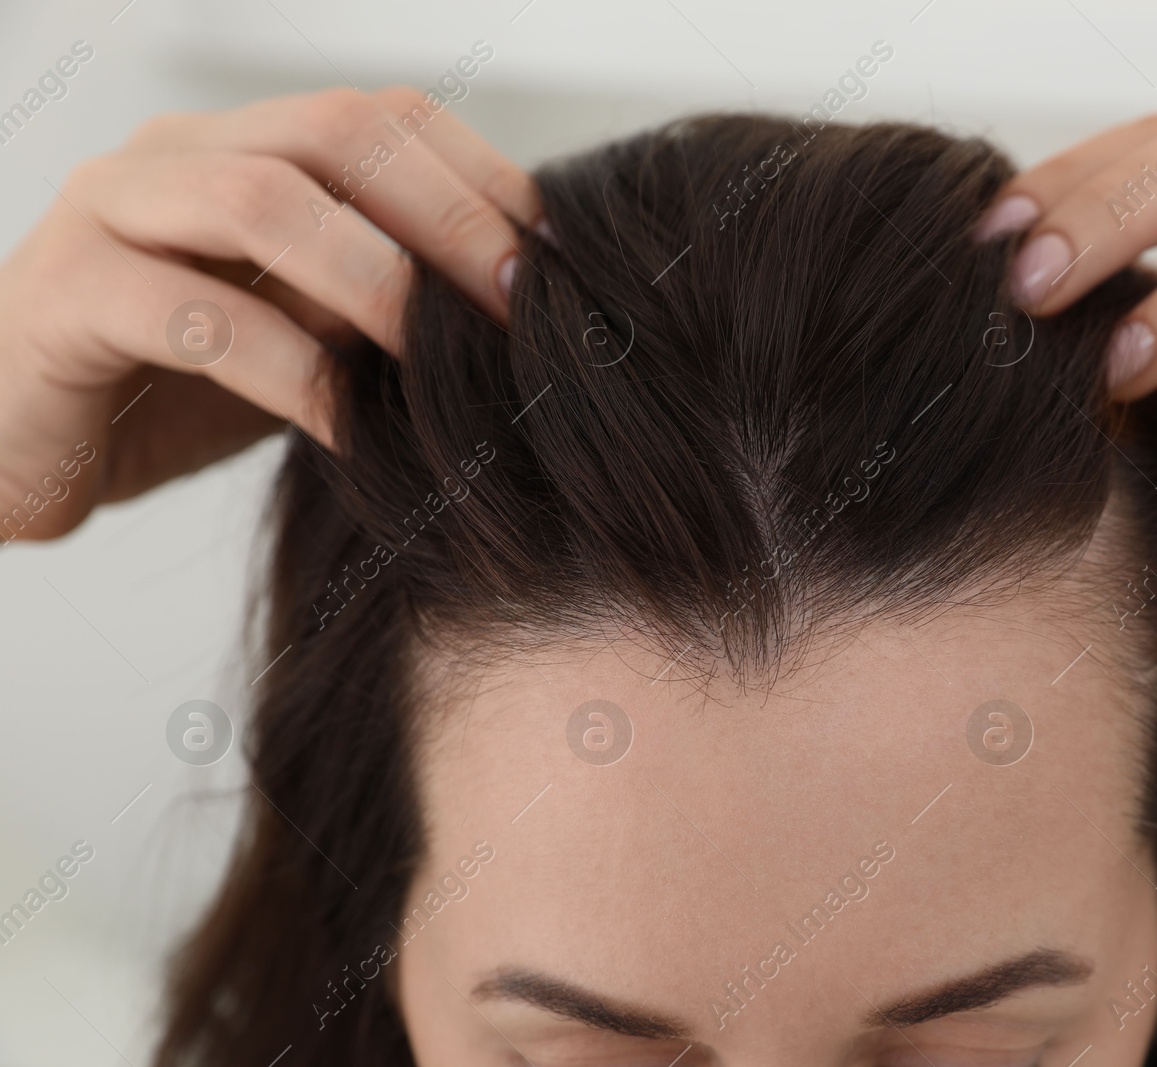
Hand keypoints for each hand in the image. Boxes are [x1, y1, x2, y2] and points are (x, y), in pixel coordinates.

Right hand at [0, 87, 537, 540]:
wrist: (14, 441)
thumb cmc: (171, 388)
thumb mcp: (299, 334)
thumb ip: (375, 304)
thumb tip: (511, 311)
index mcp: (241, 147)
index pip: (381, 116)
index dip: (480, 178)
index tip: (554, 262)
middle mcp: (177, 157)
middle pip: (336, 133)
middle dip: (449, 218)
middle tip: (518, 308)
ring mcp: (111, 215)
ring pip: (261, 202)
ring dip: (376, 282)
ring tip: (442, 359)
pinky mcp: (64, 298)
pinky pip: (193, 316)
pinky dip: (290, 371)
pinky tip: (347, 426)